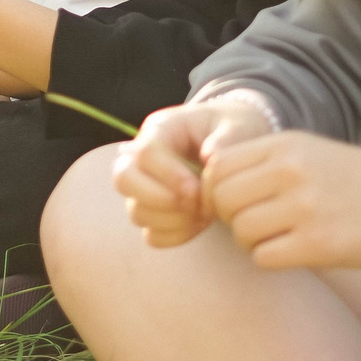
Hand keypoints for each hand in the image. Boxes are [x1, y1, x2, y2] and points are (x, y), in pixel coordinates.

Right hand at [112, 94, 277, 247]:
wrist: (236, 142)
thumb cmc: (234, 129)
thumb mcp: (237, 125)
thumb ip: (227, 139)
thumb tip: (209, 157)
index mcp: (160, 128)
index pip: (145, 153)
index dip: (168, 175)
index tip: (198, 189)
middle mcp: (144, 157)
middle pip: (123, 179)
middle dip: (157, 198)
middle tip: (194, 204)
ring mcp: (147, 187)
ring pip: (136, 212)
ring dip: (172, 220)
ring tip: (204, 212)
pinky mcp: (157, 213)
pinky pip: (152, 235)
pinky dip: (175, 236)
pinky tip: (199, 224)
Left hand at [203, 131, 360, 271]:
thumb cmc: (351, 181)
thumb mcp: (306, 152)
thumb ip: (261, 161)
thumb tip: (212, 181)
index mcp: (284, 146)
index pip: (218, 167)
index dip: (214, 189)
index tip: (227, 202)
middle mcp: (289, 172)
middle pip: (223, 199)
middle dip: (228, 216)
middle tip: (249, 222)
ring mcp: (303, 209)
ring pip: (241, 231)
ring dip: (249, 240)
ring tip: (272, 237)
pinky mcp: (316, 245)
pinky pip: (264, 256)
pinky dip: (269, 258)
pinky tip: (288, 251)